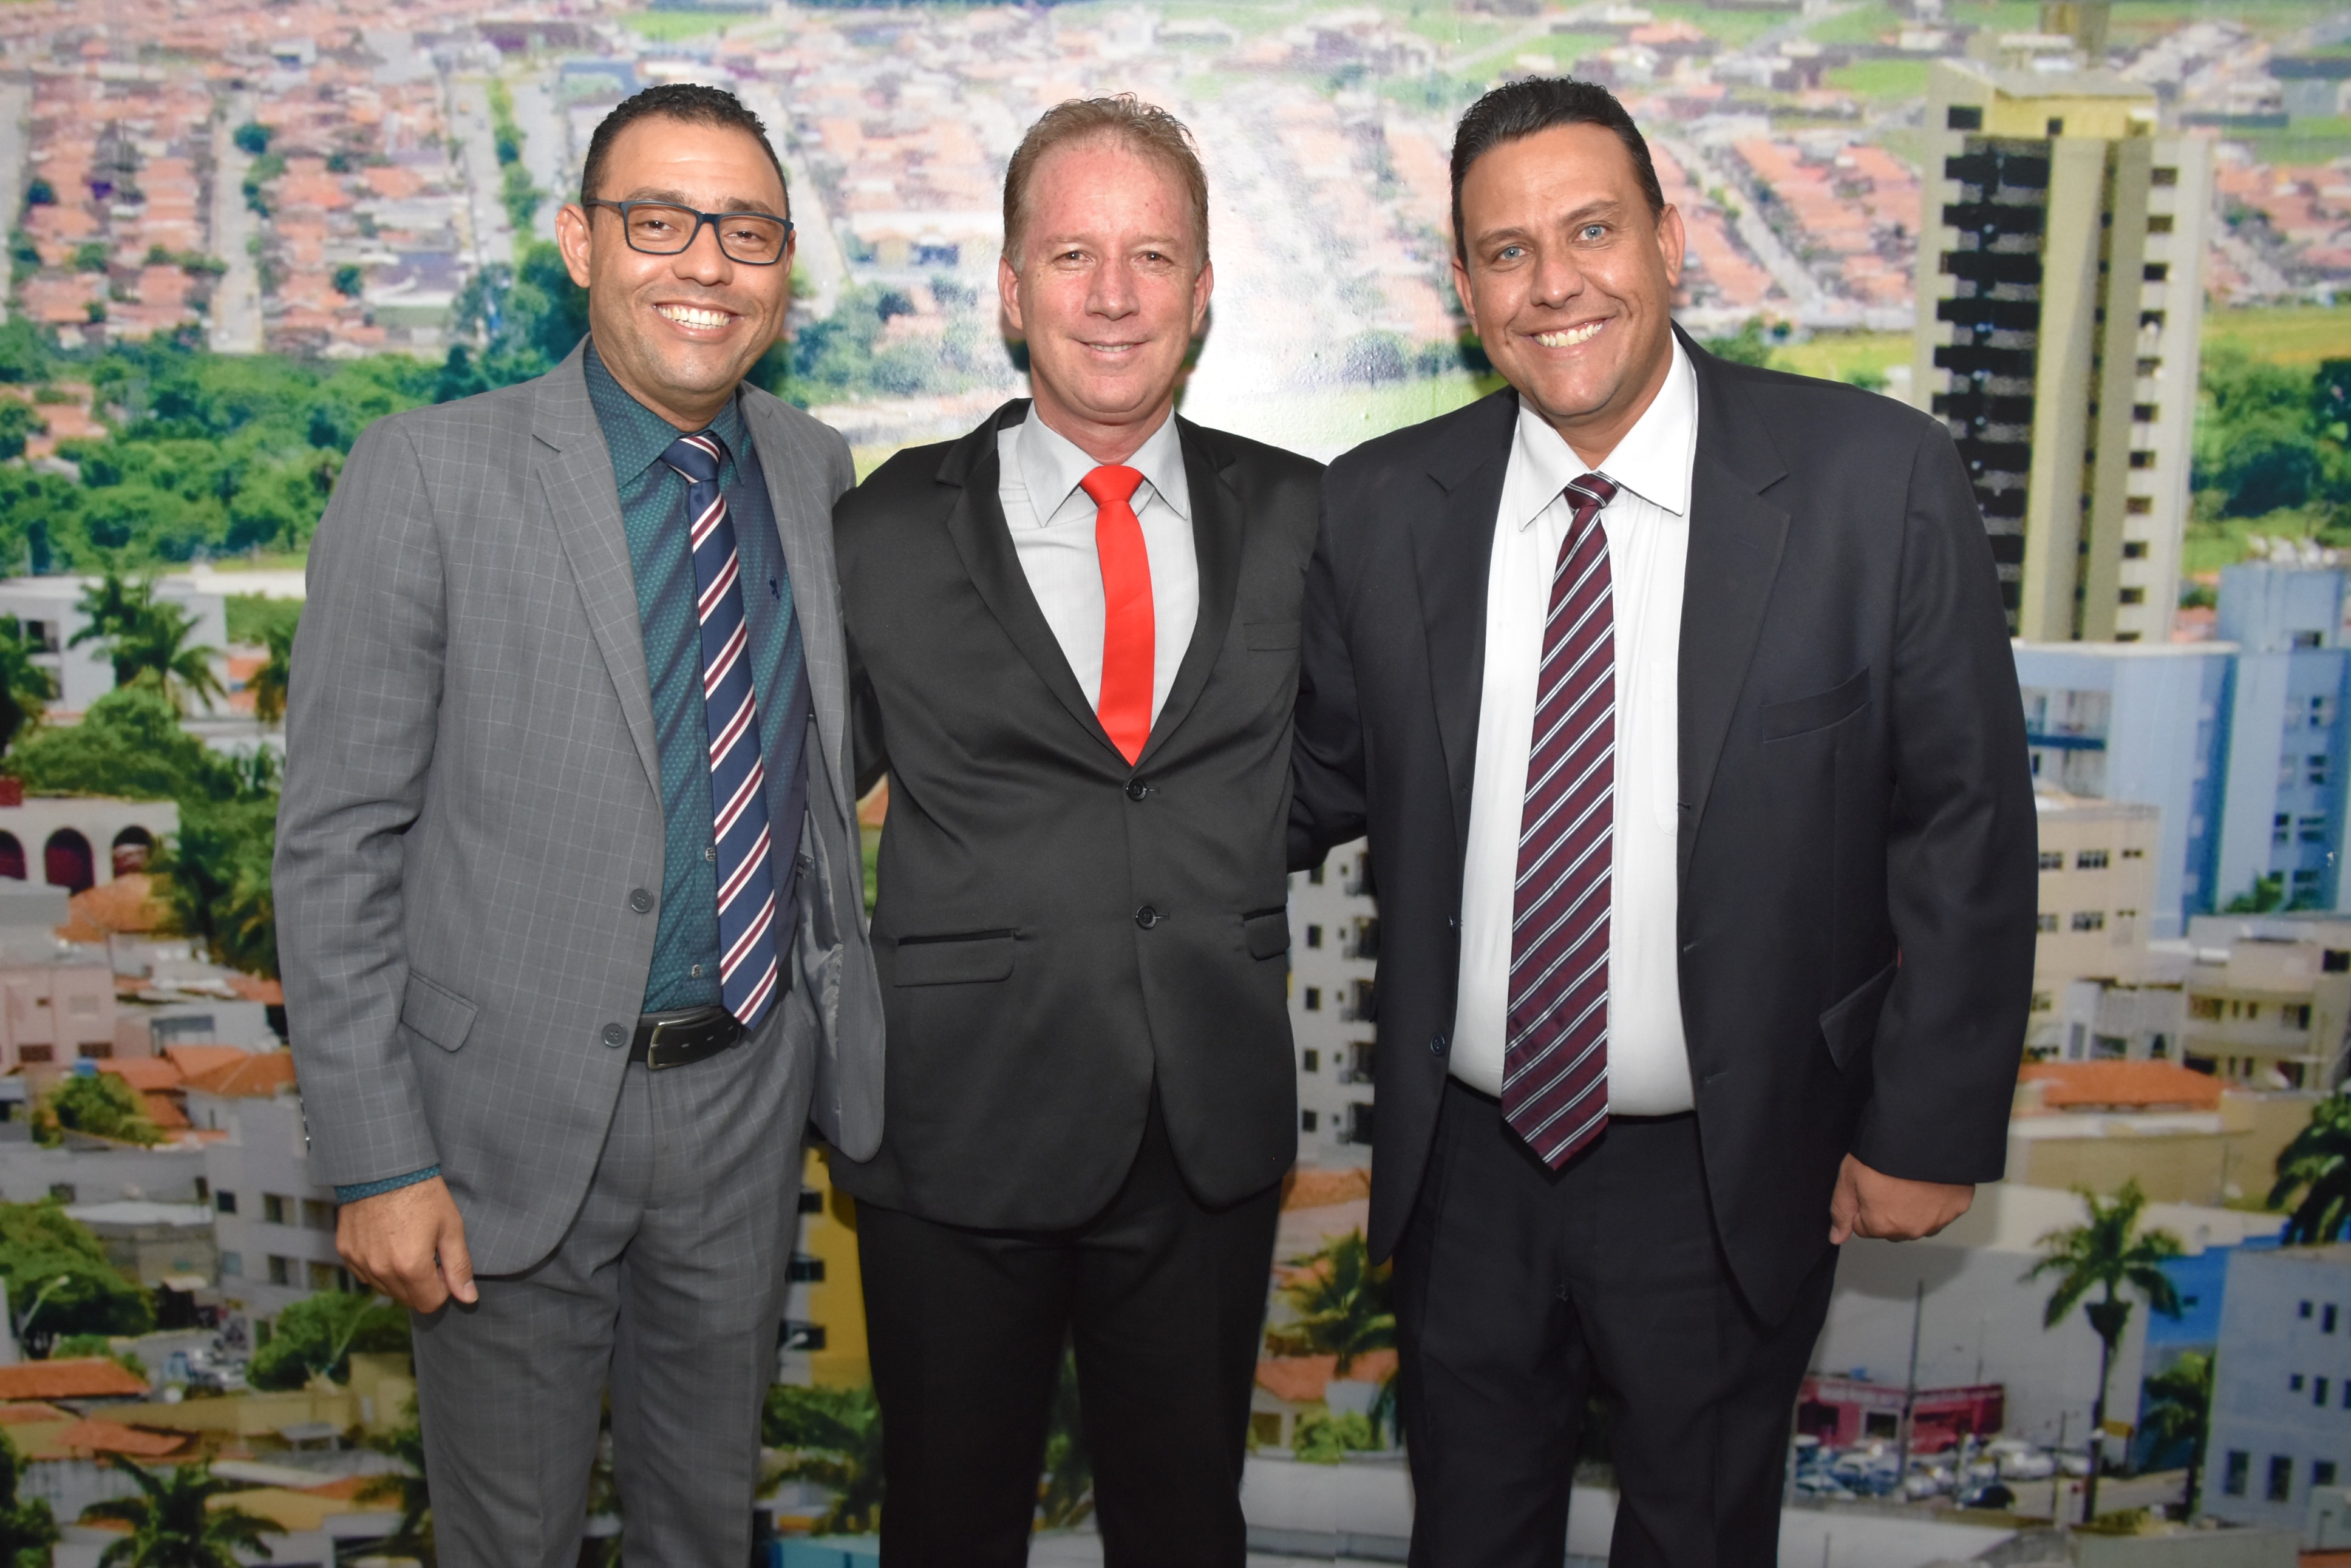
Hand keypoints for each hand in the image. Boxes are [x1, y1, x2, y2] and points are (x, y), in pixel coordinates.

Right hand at [337, 1176, 477, 1311]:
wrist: (383, 1165)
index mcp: (410, 1267)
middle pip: (408, 1299)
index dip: (443, 1286)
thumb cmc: (422, 1192)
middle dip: (423, 1283)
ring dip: (400, 1276)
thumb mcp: (450, 1226)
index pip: (430, 1303)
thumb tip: (468, 1298)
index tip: (444, 1263)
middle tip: (429, 1250)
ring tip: (408, 1242)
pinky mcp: (346, 1251)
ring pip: (386, 1288)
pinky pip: (366, 1273)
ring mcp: (359, 1261)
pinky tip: (388, 1240)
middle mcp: (380, 1270)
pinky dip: (379, 1265)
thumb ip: (459, 1266)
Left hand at [1828, 1154, 1972, 1245]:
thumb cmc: (1883, 1152)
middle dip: (1887, 1210)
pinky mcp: (1957, 1208)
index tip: (1869, 1186)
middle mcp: (1911, 1230)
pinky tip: (1929, 1181)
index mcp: (1881, 1225)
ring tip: (1910, 1180)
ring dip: (1912, 1207)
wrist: (1923, 1133)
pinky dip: (1935, 1199)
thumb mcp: (1849, 1177)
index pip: (1863, 1227)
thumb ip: (1841, 1210)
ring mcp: (1937, 1221)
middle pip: (1891, 1227)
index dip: (1862, 1205)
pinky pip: (1941, 1211)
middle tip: (1890, 1181)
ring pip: (1917, 1222)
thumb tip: (1837, 1237)